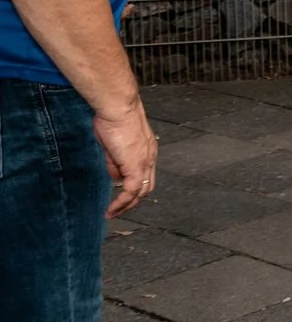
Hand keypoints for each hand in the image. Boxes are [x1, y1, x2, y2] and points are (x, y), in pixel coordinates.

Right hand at [93, 97, 157, 217]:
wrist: (118, 107)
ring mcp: (145, 162)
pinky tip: (112, 209)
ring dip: (126, 205)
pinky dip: (123, 202)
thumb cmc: (113, 119)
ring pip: (141, 192)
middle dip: (132, 201)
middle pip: (147, 187)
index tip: (122, 196)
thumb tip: (115, 176)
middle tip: (118, 209)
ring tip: (113, 213)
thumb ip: (115, 162)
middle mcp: (150, 158)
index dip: (135, 188)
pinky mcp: (135, 165)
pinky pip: (131, 190)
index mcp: (147, 151)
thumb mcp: (113, 144)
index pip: (145, 175)